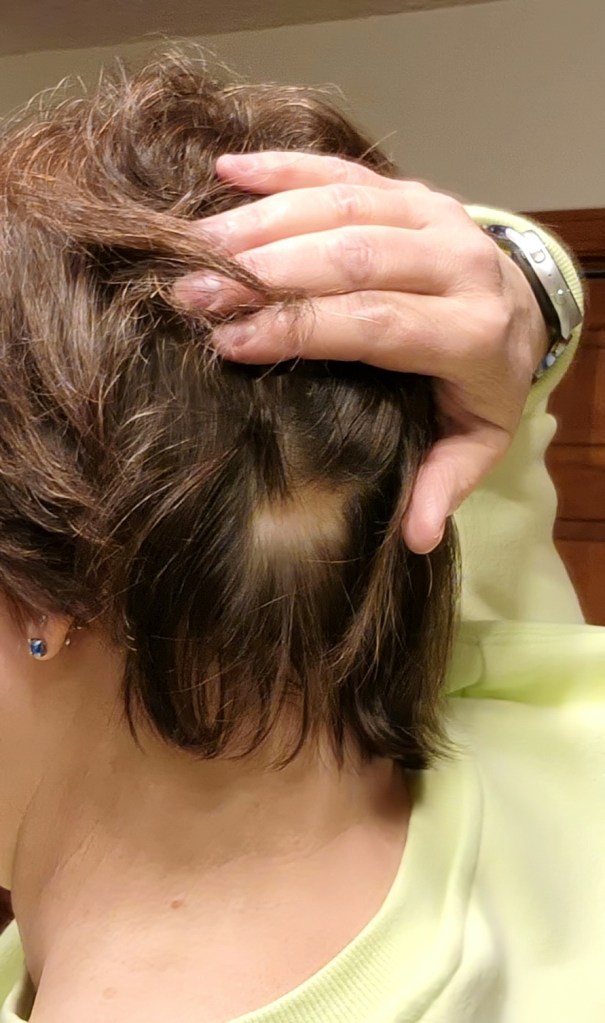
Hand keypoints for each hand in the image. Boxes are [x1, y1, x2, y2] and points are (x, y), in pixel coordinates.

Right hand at [175, 151, 547, 553]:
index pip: (376, 322)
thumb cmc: (484, 384)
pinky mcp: (413, 189)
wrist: (524, 311)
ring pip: (344, 204)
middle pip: (354, 255)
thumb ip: (447, 483)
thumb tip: (416, 538)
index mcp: (472, 332)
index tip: (230, 342)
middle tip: (192, 291)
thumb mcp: (477, 442)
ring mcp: (436, 215)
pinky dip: (285, 169)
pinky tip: (228, 171)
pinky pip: (346, 168)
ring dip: (263, 221)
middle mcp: (459, 262)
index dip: (300, 328)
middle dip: (266, 272)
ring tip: (195, 246)